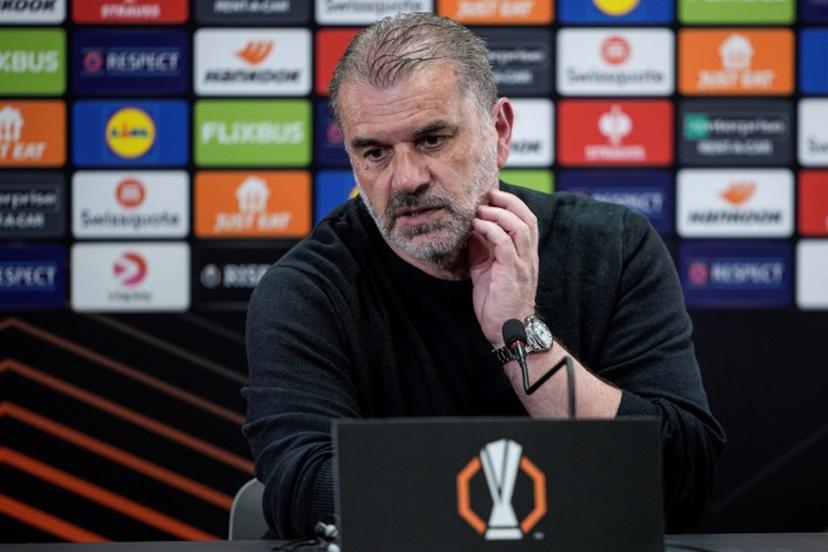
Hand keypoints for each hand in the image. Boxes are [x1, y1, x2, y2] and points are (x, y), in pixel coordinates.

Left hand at [468, 189, 538, 347]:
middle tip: (488, 194)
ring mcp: (523, 264)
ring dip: (498, 214)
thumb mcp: (486, 270)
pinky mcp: (513, 273)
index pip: (527, 220)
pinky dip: (491, 230)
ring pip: (519, 227)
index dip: (512, 204)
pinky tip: (477, 227)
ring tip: (480, 210)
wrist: (508, 331)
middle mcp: (528, 256)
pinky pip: (505, 244)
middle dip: (508, 201)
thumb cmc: (497, 303)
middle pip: (527, 218)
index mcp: (525, 255)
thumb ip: (482, 250)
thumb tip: (469, 230)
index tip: (493, 195)